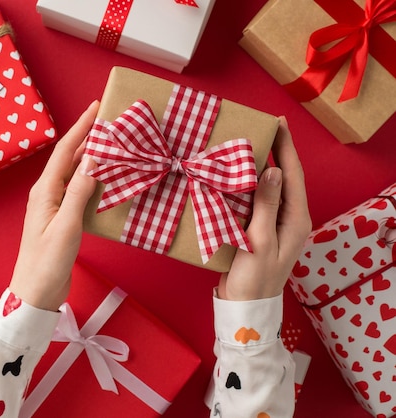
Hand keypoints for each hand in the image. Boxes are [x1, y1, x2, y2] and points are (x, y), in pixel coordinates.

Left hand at [9, 101, 98, 310]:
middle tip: (109, 121)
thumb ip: (78, 192)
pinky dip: (93, 179)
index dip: (81, 127)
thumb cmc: (47, 263)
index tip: (96, 108)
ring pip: (75, 174)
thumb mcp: (66, 226)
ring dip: (91, 157)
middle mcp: (48, 194)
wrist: (36, 293)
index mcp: (45, 191)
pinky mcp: (63, 219)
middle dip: (87, 137)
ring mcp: (55, 206)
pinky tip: (106, 178)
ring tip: (111, 143)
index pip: (65, 151)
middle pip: (69, 158)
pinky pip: (79, 190)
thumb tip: (92, 160)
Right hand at [217, 117, 311, 300]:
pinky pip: (257, 199)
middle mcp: (289, 218)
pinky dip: (247, 183)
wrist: (244, 306)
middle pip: (285, 176)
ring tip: (247, 144)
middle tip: (260, 128)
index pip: (293, 174)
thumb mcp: (261, 240)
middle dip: (276, 150)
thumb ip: (267, 205)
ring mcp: (274, 223)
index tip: (279, 122)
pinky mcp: (259, 228)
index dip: (287, 147)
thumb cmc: (254, 278)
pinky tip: (235, 175)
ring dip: (261, 165)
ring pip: (270, 186)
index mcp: (296, 219)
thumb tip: (273, 170)